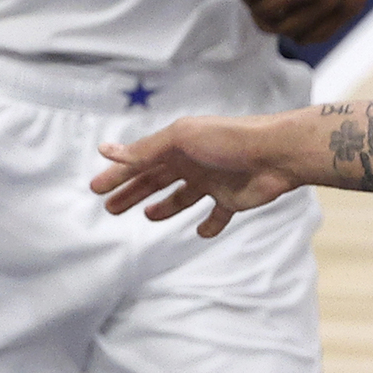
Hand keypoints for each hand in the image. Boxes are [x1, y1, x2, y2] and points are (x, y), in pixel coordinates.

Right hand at [92, 114, 299, 237]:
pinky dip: (209, 225)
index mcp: (179, 145)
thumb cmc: (229, 141)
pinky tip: (201, 232)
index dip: (118, 175)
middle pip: (156, 180)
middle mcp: (194, 162)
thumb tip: (105, 151)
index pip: (141, 162)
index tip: (95, 189)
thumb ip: (145, 150)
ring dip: (165, 207)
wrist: (276, 154)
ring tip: (148, 215)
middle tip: (110, 208)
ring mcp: (213, 181)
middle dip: (134, 192)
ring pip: (182, 197)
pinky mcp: (233, 200)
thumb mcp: (181, 140)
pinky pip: (217, 216)